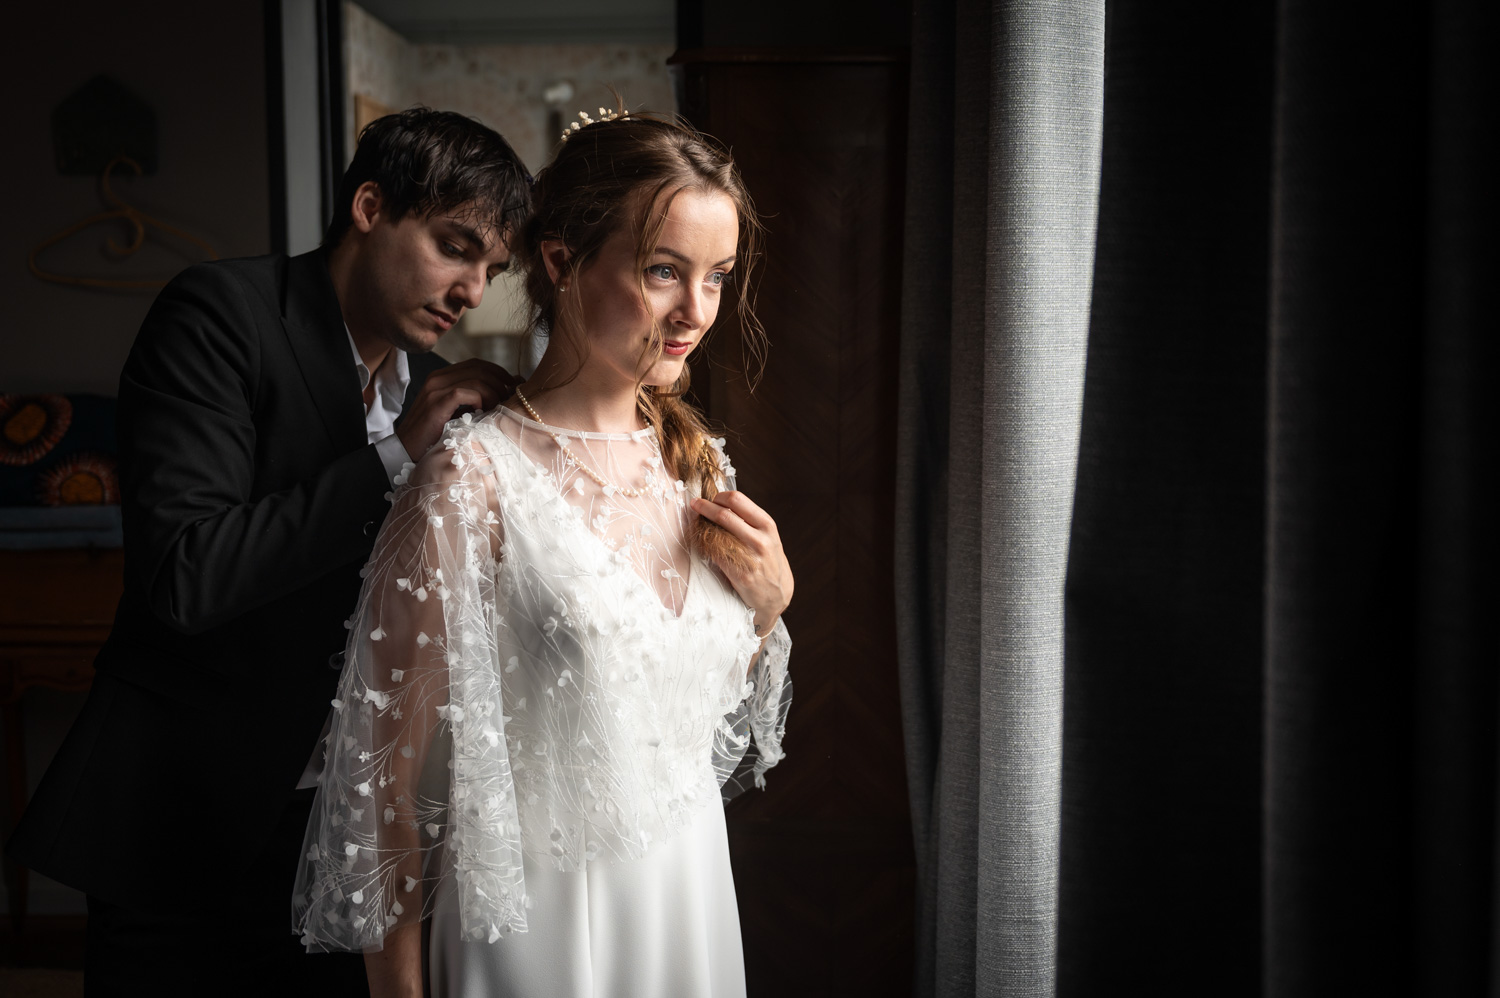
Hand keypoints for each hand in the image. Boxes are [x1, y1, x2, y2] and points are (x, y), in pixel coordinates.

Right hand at [396, 359, 521, 459]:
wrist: (406, 450)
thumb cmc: (436, 434)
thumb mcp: (458, 412)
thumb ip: (477, 399)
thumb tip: (510, 387)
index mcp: (443, 377)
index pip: (477, 364)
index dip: (499, 372)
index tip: (513, 387)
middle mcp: (438, 378)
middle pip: (479, 368)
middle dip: (501, 381)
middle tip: (511, 397)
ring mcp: (435, 388)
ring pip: (476, 379)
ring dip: (493, 393)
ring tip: (499, 408)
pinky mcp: (436, 402)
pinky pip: (466, 393)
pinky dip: (480, 400)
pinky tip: (482, 413)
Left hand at [689, 491, 793, 635]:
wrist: (778, 594)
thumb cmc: (769, 560)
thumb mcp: (768, 536)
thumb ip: (749, 521)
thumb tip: (721, 503)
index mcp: (767, 525)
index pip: (737, 499)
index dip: (719, 496)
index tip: (710, 498)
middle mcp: (760, 539)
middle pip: (724, 514)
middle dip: (704, 506)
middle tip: (694, 504)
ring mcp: (750, 558)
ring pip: (717, 533)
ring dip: (703, 526)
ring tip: (697, 523)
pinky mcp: (740, 575)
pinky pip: (715, 555)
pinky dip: (705, 546)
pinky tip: (702, 542)